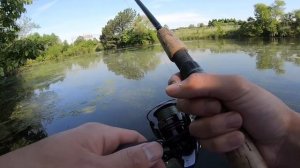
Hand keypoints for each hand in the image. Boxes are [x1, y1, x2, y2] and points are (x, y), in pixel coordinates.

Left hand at [0, 123, 164, 167]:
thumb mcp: (97, 166)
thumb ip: (128, 160)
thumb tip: (157, 149)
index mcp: (100, 134)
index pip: (134, 140)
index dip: (150, 154)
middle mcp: (92, 143)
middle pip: (124, 154)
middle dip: (137, 166)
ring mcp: (81, 156)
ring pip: (110, 164)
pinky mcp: (73, 164)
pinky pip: (96, 166)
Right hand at [166, 73, 299, 167]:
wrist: (281, 138)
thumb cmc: (261, 106)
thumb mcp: (235, 87)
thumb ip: (203, 83)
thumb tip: (169, 88)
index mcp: (209, 88)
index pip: (181, 83)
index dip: (176, 86)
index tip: (180, 91)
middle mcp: (205, 106)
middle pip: (184, 107)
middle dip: (204, 108)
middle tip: (222, 107)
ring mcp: (209, 127)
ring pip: (195, 128)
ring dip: (219, 126)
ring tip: (239, 124)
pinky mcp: (215, 145)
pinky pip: (206, 145)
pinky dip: (224, 142)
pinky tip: (239, 139)